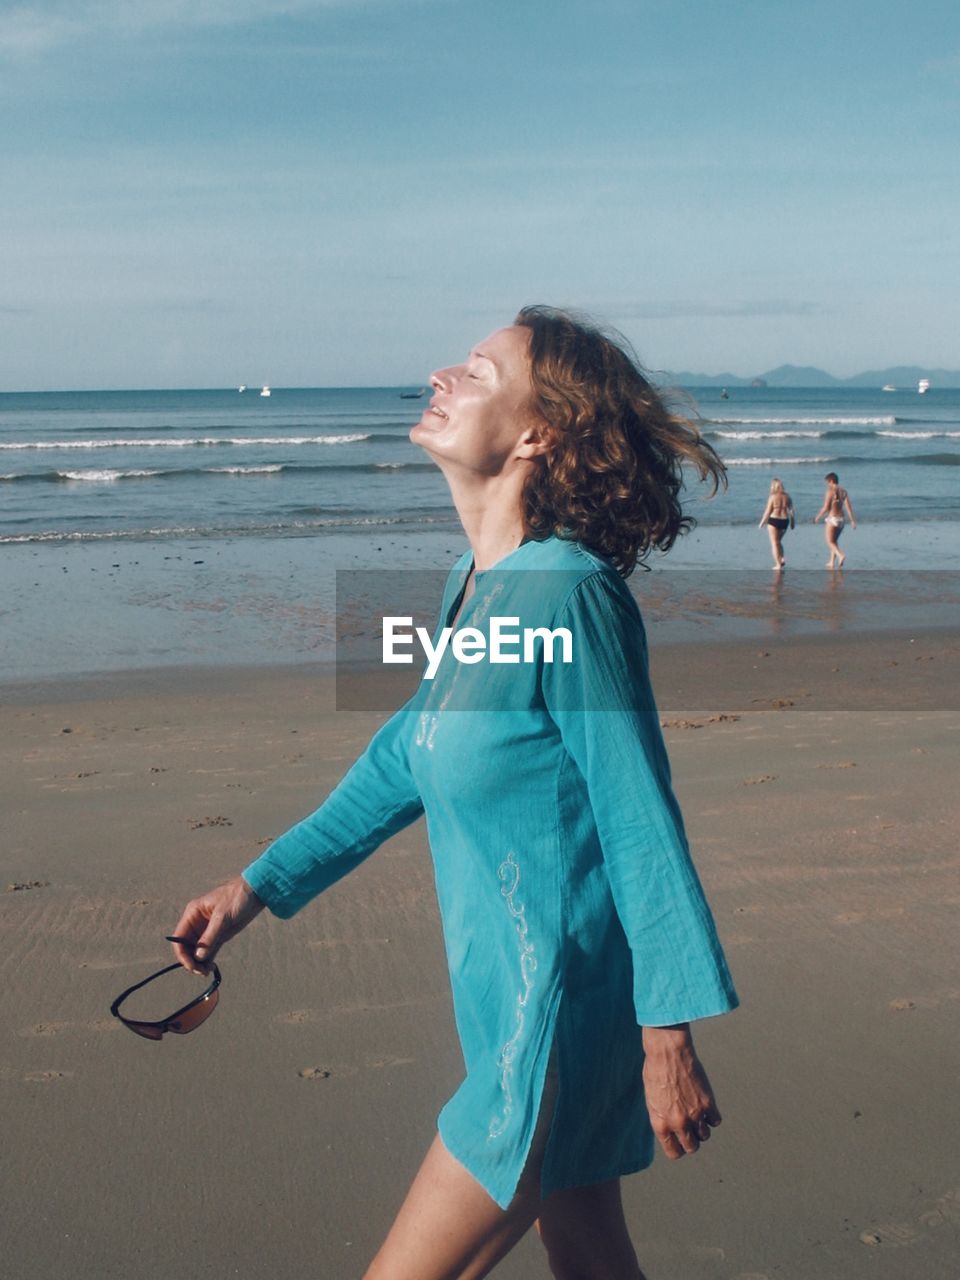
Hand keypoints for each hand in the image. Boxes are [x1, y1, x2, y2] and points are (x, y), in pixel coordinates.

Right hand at [170, 875, 263, 973]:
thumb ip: (210, 937)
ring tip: (208, 970)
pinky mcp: (219, 936)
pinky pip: (209, 951)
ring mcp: (207, 930)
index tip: (191, 965)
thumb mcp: (222, 917)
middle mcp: (197, 923)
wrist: (256, 892)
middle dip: (191, 961)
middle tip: (202, 971)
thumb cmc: (237, 897)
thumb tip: (198, 957)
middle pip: (186, 947)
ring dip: (200, 963)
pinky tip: (212, 967)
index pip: (179, 938)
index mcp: (192, 914)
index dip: (182, 954)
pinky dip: (208, 960)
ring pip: (197, 951)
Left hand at [642, 1024, 721, 1159]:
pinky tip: (706, 1107)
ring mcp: (694, 1114)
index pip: (674, 1152)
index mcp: (660, 1124)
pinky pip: (715, 1121)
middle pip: (692, 1147)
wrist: (668, 1052)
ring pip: (705, 1136)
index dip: (678, 1148)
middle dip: (691, 1140)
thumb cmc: (655, 1072)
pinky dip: (712, 1117)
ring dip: (702, 1129)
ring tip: (696, 1115)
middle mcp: (678, 1123)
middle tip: (690, 1130)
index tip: (679, 1141)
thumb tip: (672, 1131)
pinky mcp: (708, 1103)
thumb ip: (662, 1118)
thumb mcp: (652, 1100)